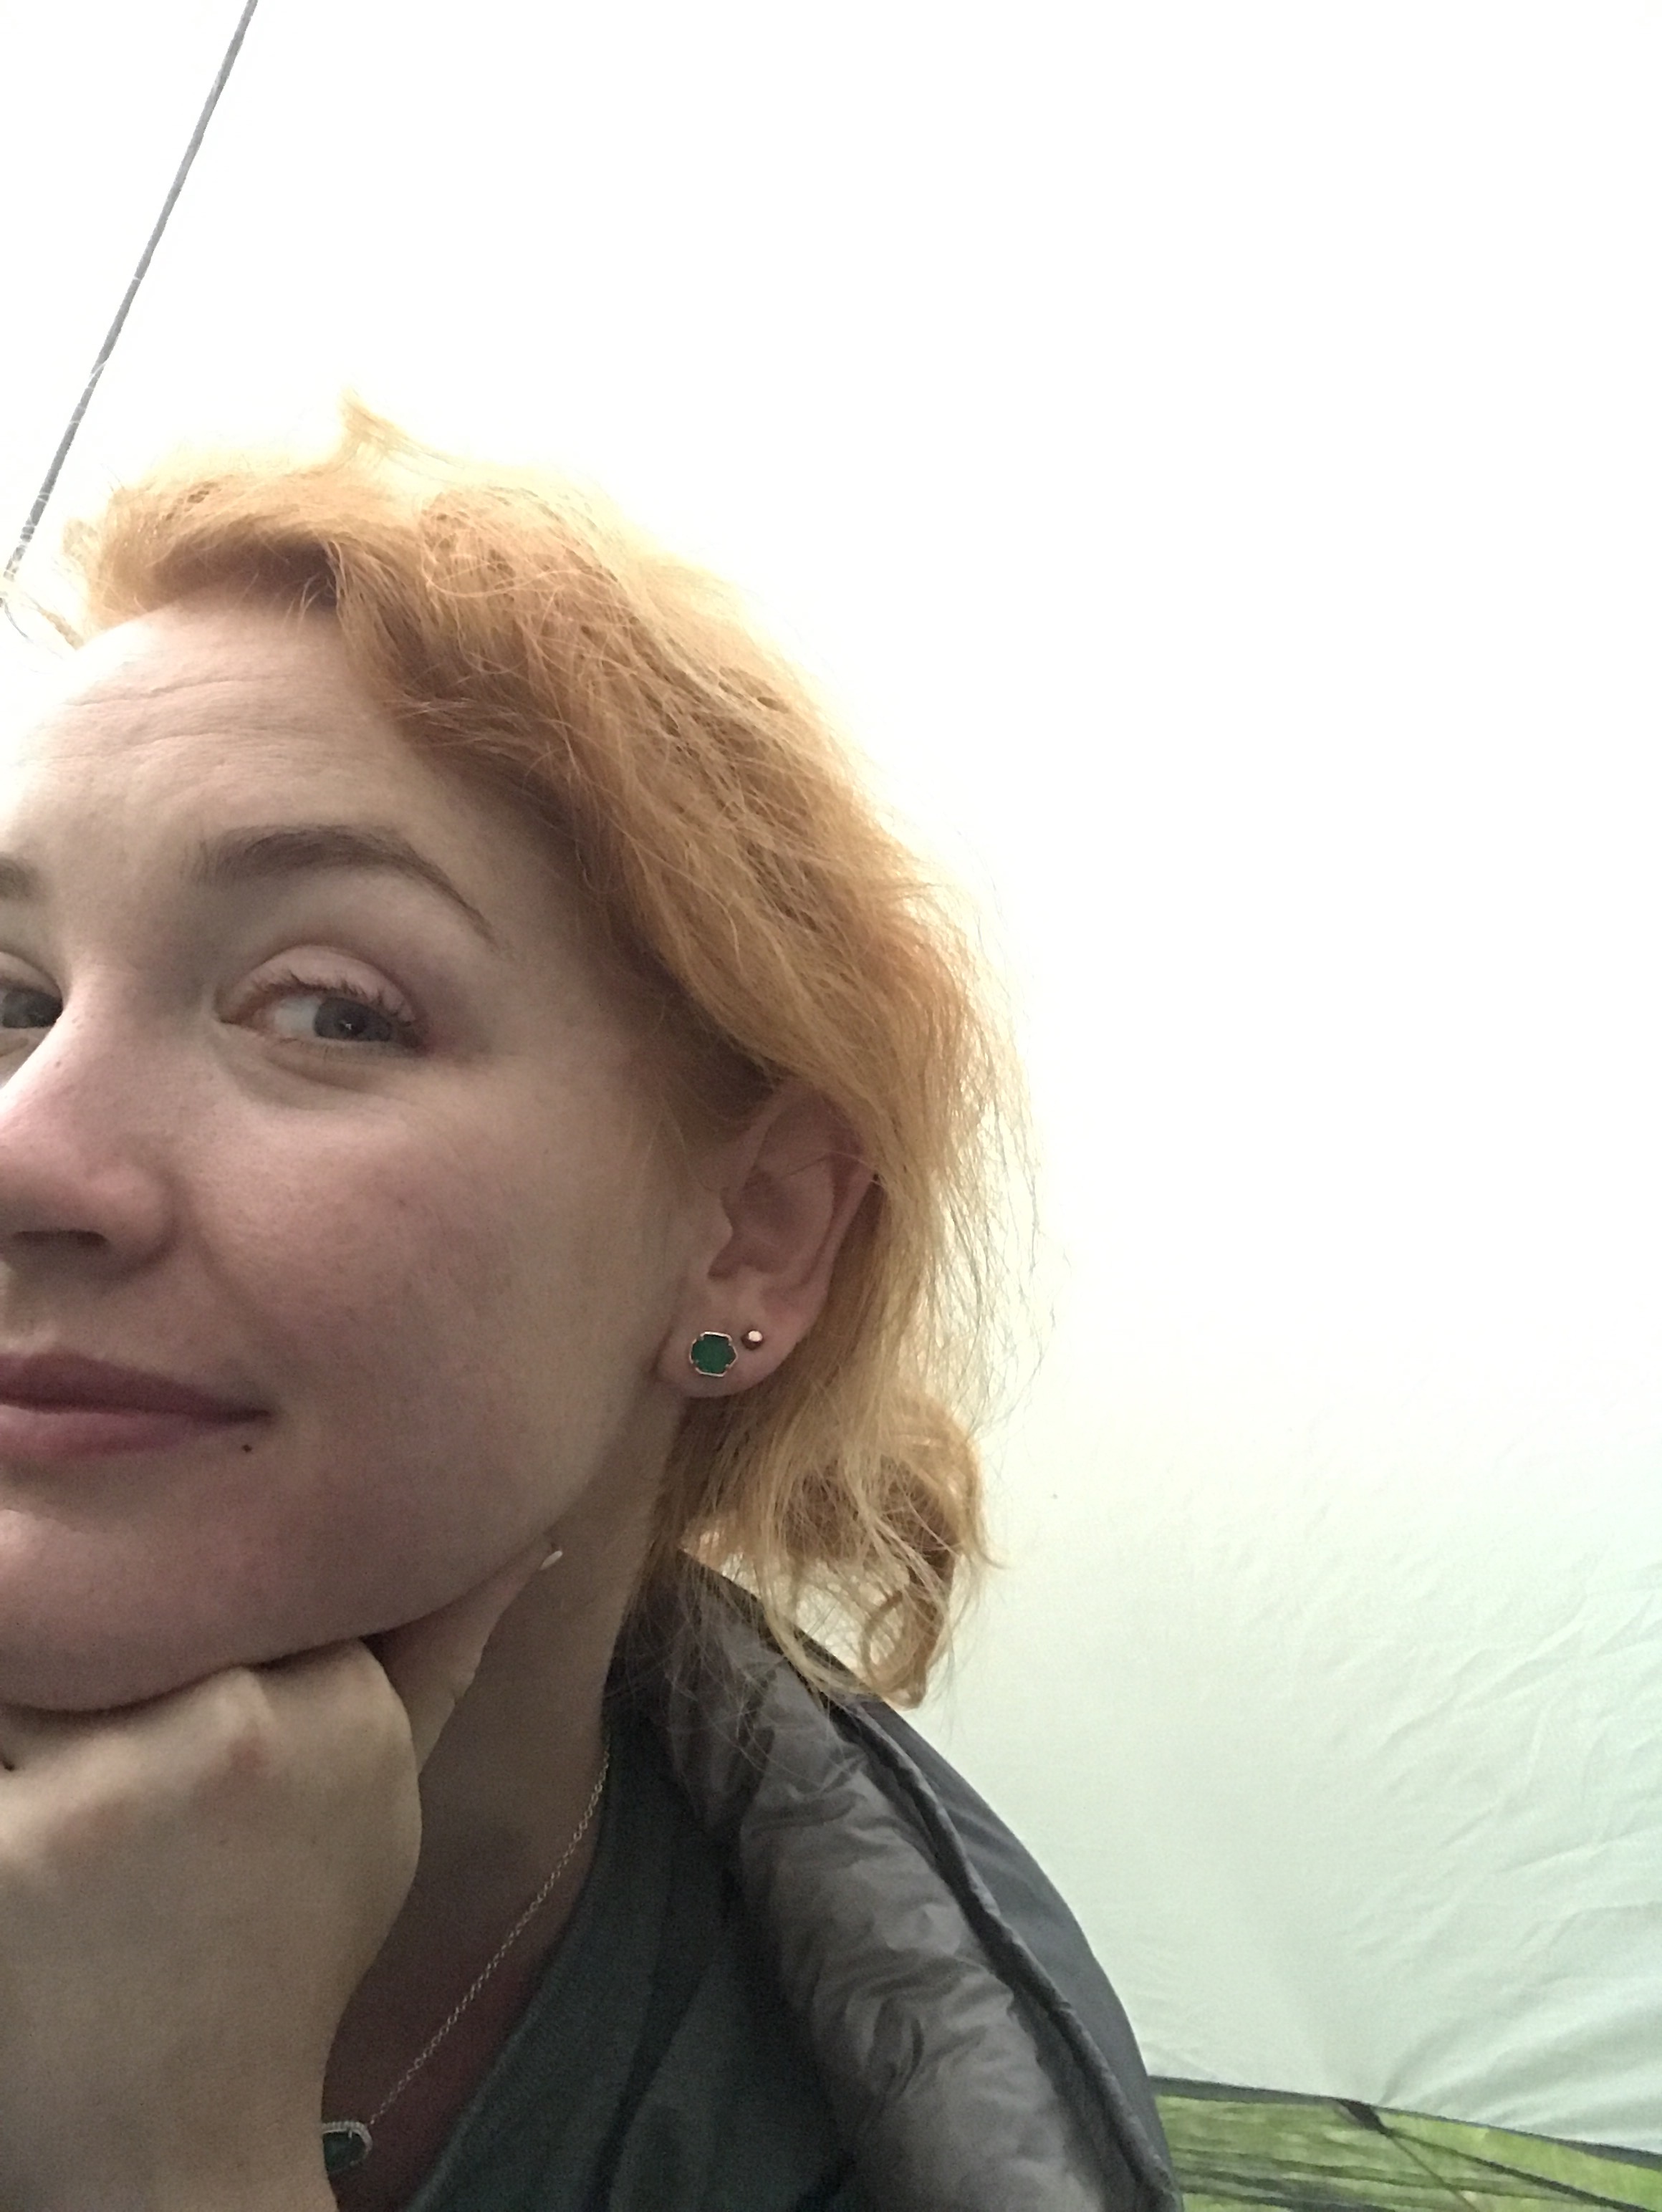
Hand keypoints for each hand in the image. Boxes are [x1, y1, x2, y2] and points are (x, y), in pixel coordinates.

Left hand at [0, 1539, 549, 2211]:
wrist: (184, 2138)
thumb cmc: (287, 1952)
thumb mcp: (387, 1798)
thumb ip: (443, 1652)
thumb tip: (526, 1539)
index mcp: (345, 1702)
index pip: (240, 1573)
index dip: (198, 1605)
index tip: (192, 1666)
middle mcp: (243, 1728)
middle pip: (143, 1607)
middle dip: (116, 1649)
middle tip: (135, 1750)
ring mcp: (121, 1786)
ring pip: (42, 1660)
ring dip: (39, 1711)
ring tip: (84, 1784)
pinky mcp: (10, 1850)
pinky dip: (3, 1786)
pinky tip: (37, 1845)